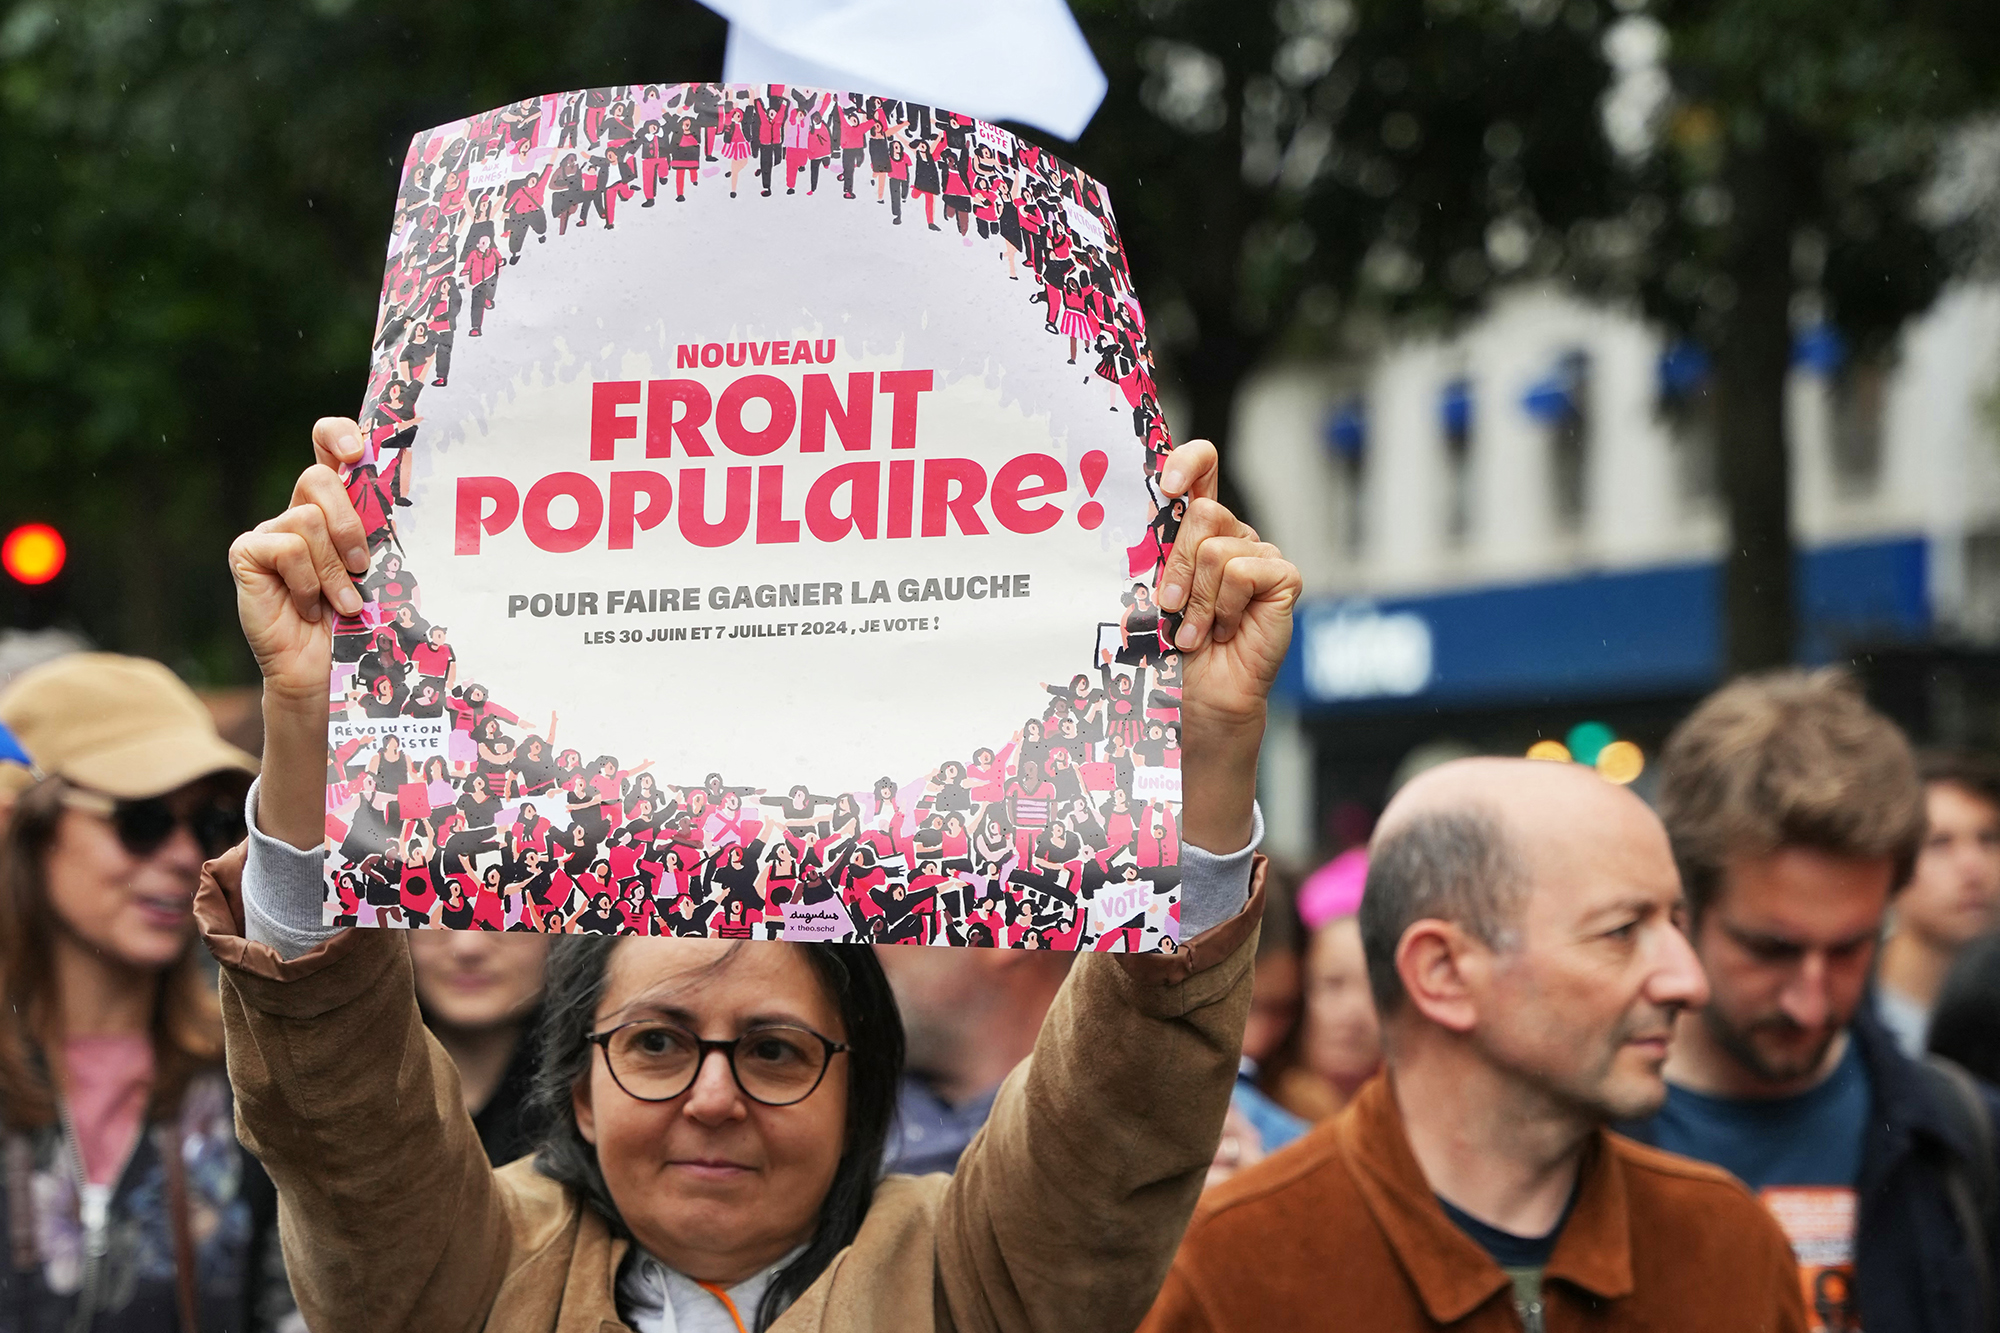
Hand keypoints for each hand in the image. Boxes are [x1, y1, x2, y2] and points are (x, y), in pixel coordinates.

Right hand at [230, 417, 370, 703]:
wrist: (328, 672)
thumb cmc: (362, 622)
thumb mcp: (381, 571)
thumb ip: (383, 533)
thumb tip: (408, 495)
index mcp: (335, 506)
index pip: (329, 445)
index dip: (338, 434)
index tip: (358, 452)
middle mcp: (299, 511)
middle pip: (319, 477)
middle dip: (349, 522)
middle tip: (364, 566)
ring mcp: (270, 532)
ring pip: (307, 519)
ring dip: (334, 568)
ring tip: (344, 603)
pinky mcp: (247, 554)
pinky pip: (285, 547)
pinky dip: (306, 581)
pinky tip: (309, 607)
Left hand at [1152, 439, 1299, 853]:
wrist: (1195, 702)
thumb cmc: (1169, 652)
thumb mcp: (1149, 593)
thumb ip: (1150, 551)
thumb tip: (1138, 511)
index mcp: (1196, 530)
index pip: (1201, 466)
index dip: (1187, 460)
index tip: (1163, 484)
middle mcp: (1232, 536)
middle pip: (1203, 511)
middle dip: (1178, 564)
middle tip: (1170, 607)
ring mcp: (1260, 557)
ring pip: (1220, 547)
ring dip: (1198, 598)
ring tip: (1196, 631)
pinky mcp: (1282, 581)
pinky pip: (1246, 571)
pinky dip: (1225, 606)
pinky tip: (1223, 633)